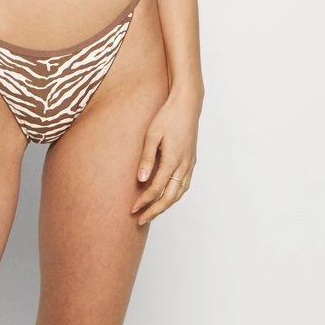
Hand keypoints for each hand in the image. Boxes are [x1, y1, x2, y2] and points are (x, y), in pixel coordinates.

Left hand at [130, 88, 201, 225]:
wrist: (187, 104)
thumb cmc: (167, 116)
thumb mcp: (152, 134)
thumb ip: (147, 158)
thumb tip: (141, 180)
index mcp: (173, 160)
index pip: (156, 189)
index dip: (144, 201)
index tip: (132, 209)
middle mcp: (184, 166)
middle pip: (169, 198)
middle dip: (154, 211)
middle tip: (140, 220)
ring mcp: (190, 164)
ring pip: (179, 194)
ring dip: (165, 206)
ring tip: (152, 212)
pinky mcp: (192, 161)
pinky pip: (184, 185)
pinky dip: (175, 195)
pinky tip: (166, 197)